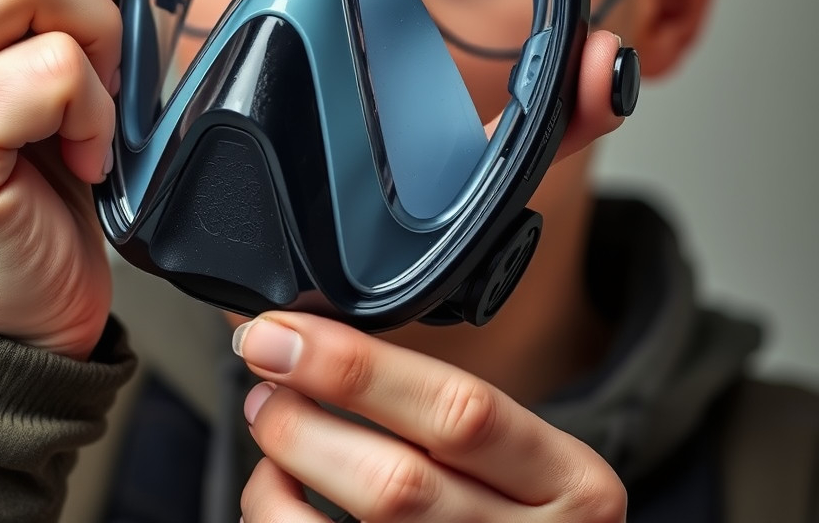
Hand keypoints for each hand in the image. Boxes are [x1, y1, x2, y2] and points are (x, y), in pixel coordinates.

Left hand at [235, 312, 626, 521]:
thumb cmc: (511, 502)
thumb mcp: (512, 445)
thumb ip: (429, 396)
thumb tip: (306, 326)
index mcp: (566, 480)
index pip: (461, 412)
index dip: (357, 367)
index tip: (284, 329)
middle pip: (397, 486)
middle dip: (305, 421)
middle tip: (263, 373)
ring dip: (285, 470)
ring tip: (266, 419)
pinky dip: (279, 517)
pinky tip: (275, 490)